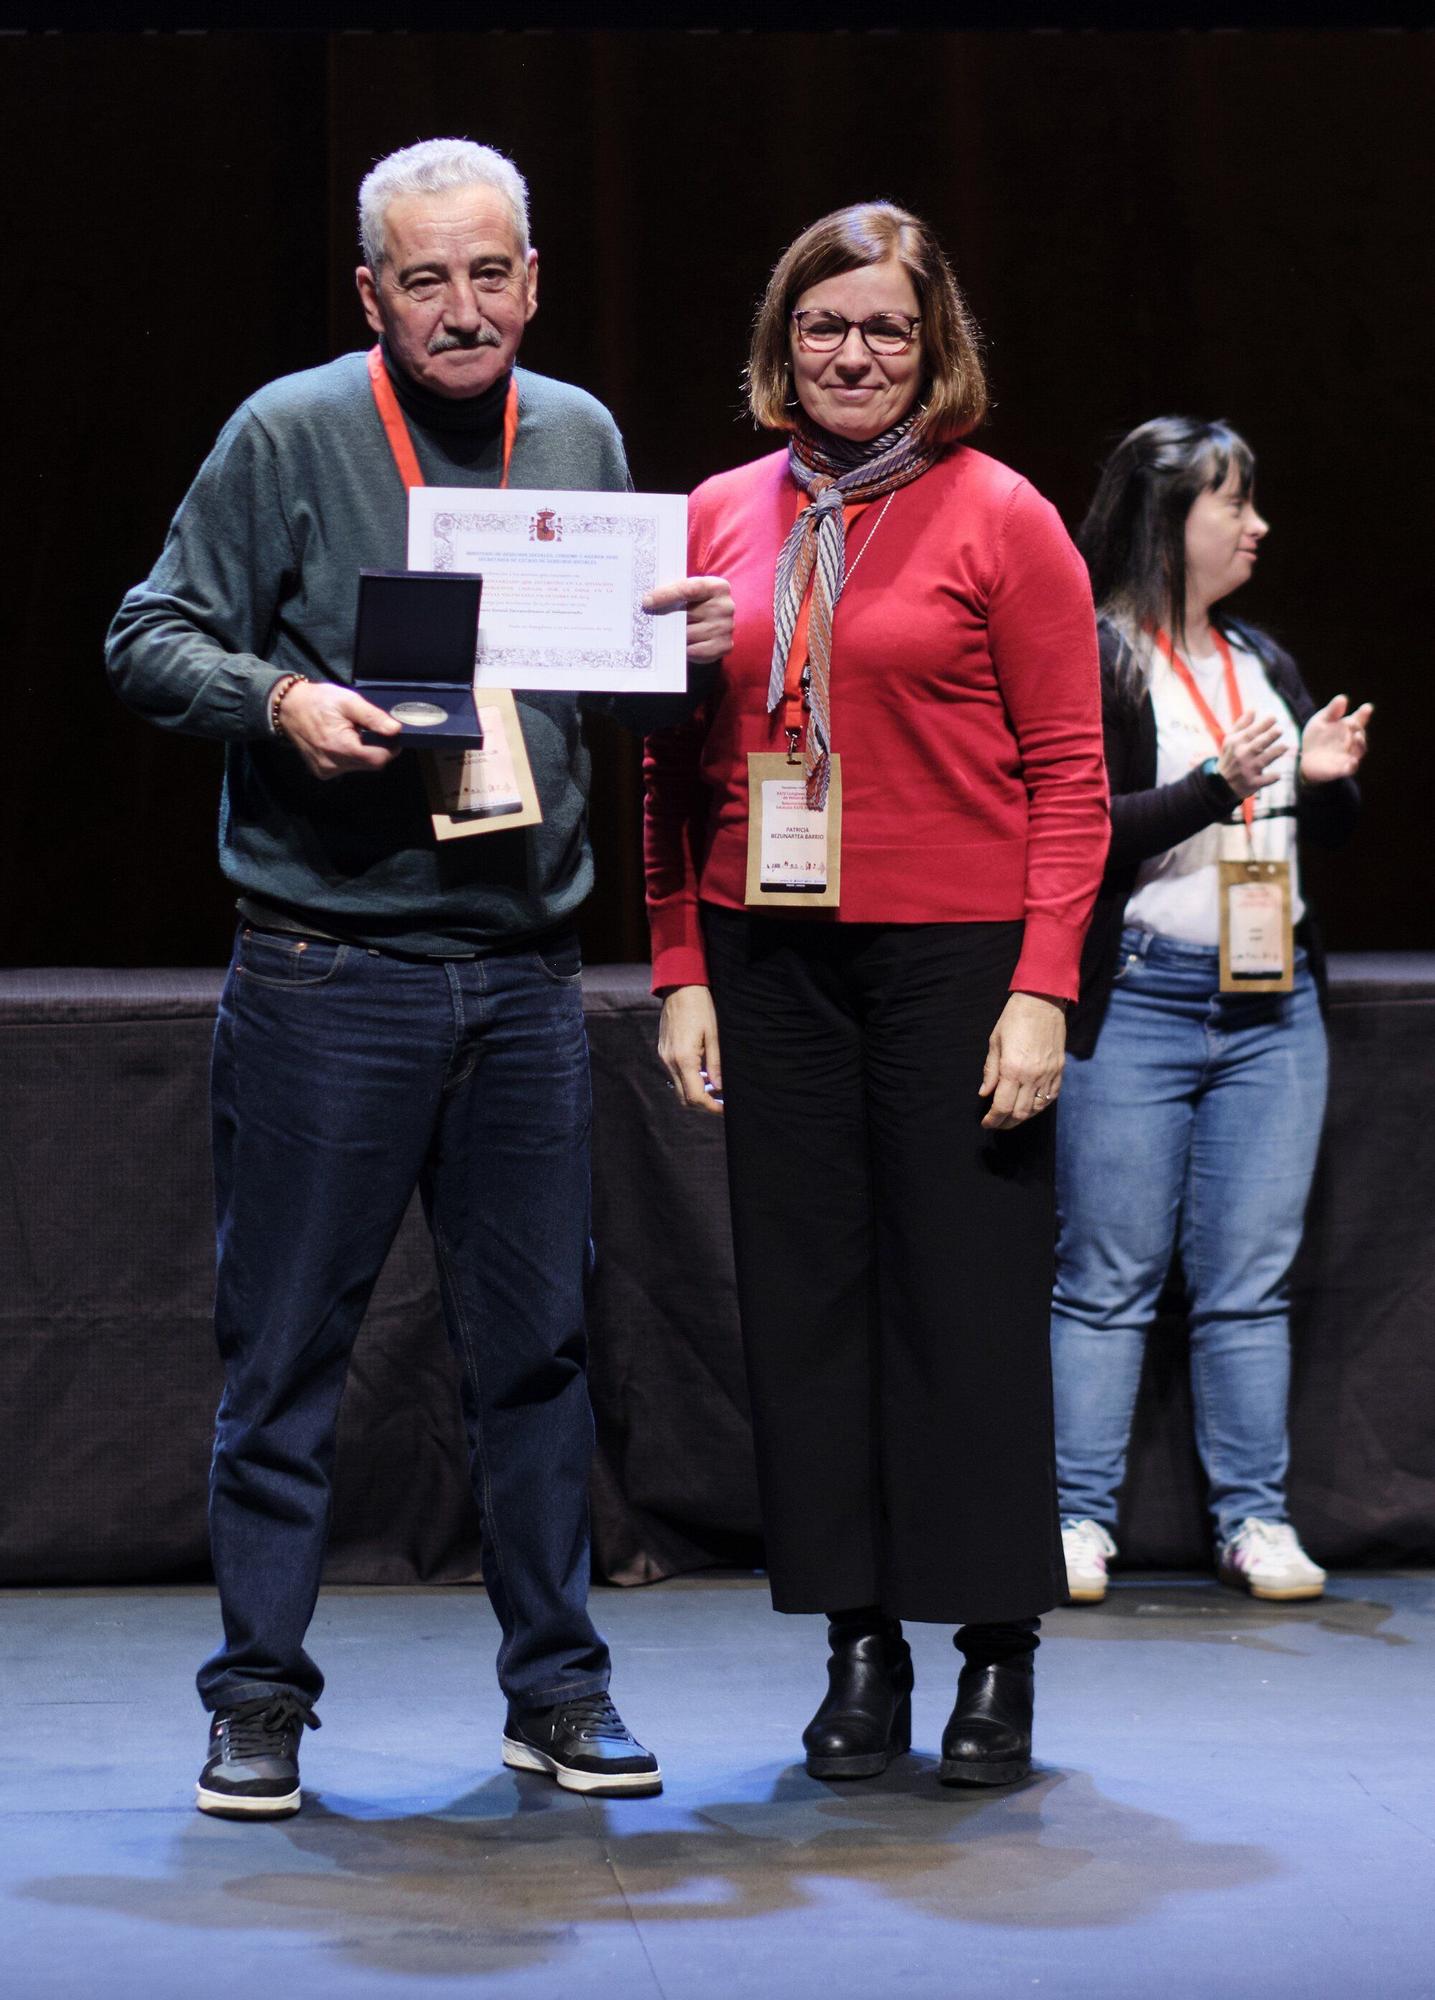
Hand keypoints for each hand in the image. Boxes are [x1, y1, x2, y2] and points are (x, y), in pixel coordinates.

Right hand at [276, 681, 402, 779]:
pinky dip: (350, 757)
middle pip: (370, 764)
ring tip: (352, 734)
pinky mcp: (321, 772)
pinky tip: (342, 742)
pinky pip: (346, 768)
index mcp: (341, 747)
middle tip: (369, 730)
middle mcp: (333, 764)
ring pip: (360, 767)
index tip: (390, 735)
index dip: (390, 748)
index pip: (379, 759)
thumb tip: (395, 730)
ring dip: (363, 753)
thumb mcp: (349, 701)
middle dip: (376, 749)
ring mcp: (326, 771)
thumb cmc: (319, 701)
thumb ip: (373, 717)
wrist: (289, 708)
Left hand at [642, 574, 734, 664]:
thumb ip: (676, 591)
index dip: (666, 595)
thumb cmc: (700, 602)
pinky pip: (695, 651)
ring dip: (674, 636)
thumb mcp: (693, 590)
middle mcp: (725, 607)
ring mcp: (726, 628)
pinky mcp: (724, 646)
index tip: (647, 602)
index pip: (688, 589)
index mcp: (717, 587)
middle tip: (651, 622)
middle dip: (667, 619)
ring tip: (666, 634)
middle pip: (687, 615)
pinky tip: (679, 645)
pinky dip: (684, 649)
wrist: (722, 618)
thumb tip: (648, 602)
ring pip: (688, 635)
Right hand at [658, 984, 724, 1114]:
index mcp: (684, 1058)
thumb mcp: (715, 1035)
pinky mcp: (663, 1051)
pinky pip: (675, 1074)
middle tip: (722, 1101)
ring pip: (679, 1087)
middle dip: (703, 1104)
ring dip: (696, 1092)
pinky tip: (704, 1072)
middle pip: (684, 1098)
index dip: (711, 1107)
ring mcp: (664, 1056)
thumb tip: (720, 1088)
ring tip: (716, 1086)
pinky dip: (689, 1079)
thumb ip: (716, 1064)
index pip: (695, 1096)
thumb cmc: (701, 1007)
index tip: (726, 1108)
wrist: (680, 987)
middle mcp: (670, 1061)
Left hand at [978, 992, 1066, 1130]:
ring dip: (1023, 1117)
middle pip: (1020, 1112)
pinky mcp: (1059, 1070)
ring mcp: (1048, 1074)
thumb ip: (990, 1070)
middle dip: (1006, 1122)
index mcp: (1012, 1069)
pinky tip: (1031, 1107)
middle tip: (996, 1123)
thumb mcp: (995, 1042)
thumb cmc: (1014, 1018)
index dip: (993, 1120)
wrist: (1042, 1001)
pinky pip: (1051, 1096)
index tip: (986, 1123)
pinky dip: (1040, 1106)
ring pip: (1037, 1108)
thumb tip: (985, 1092)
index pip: (1002, 1106)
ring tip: (1011, 1117)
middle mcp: (1032, 1076)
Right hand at [1217, 711, 1285, 798]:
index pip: (1251, 732)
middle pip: (1257, 745)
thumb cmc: (1230, 757)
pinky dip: (1270, 778)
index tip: (1274, 717)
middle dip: (1269, 737)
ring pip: (1262, 761)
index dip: (1263, 725)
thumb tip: (1253, 709)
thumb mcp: (1231, 740)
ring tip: (1285, 746)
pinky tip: (1278, 775)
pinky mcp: (1252, 783)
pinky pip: (1263, 780)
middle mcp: (1242, 756)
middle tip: (1280, 730)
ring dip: (1274, 754)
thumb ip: (1242, 725)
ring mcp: (1247, 770)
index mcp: (1237, 743)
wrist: (1222, 784)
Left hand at [1299, 694, 1372, 783]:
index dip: (1364, 713)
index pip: (1359, 719)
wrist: (1304, 760)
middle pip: (1360, 734)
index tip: (1367, 708)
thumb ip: (1331, 712)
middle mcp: (1351, 741)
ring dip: (1360, 744)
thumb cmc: (1316, 738)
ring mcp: (1348, 755)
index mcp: (1348, 727)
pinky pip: (1351, 768)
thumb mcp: (1320, 722)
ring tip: (1357, 736)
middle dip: (1359, 728)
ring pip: (1360, 751)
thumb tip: (1342, 698)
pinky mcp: (1341, 769)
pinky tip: (1352, 761)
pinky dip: (1353, 765)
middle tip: (1352, 722)